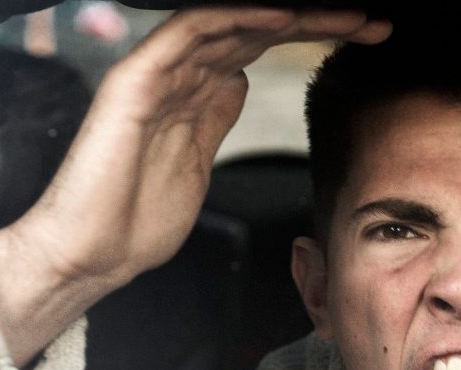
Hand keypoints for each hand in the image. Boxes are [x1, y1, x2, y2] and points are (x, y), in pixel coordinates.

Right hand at [0, 8, 390, 364]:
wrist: (89, 255)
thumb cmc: (134, 223)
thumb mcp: (196, 165)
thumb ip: (214, 119)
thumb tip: (236, 82)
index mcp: (193, 94)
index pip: (260, 47)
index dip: (313, 37)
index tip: (366, 38)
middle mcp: (177, 76)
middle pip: (253, 28)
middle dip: (315, 21)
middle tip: (371, 20)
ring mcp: (157, 75)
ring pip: (229, 21)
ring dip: (288, 15)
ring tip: (342, 14)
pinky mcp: (136, 82)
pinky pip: (190, 34)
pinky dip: (236, 18)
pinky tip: (281, 16)